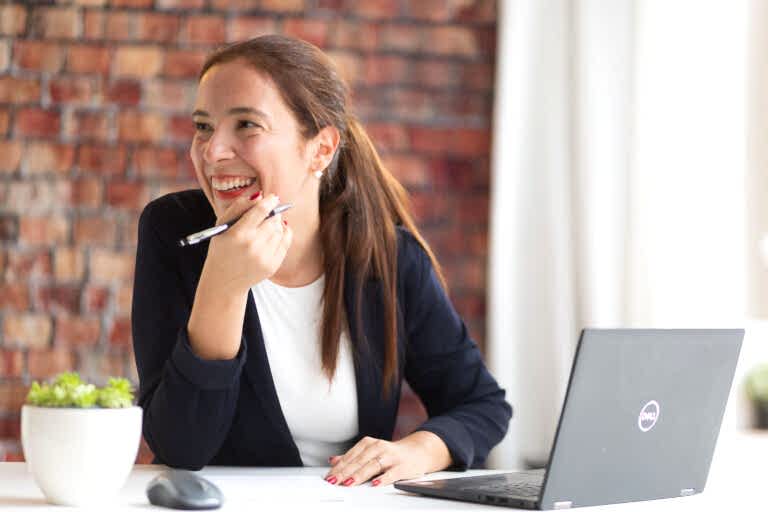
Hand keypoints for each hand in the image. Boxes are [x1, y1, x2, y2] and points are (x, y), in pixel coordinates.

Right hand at [202, 192, 292, 293]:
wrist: (224, 281)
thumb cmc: (221, 249)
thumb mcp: (222, 226)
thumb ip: (238, 207)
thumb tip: (259, 196)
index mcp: (238, 234)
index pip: (261, 210)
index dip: (269, 201)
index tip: (273, 197)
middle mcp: (253, 246)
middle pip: (273, 220)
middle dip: (272, 214)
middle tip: (269, 213)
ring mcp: (264, 257)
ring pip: (280, 231)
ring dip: (276, 224)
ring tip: (268, 225)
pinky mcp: (272, 265)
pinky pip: (285, 243)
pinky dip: (284, 235)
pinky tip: (277, 233)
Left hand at [324, 431, 451, 486]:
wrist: (417, 451)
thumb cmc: (391, 454)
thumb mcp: (370, 451)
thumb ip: (352, 457)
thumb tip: (333, 460)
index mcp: (369, 444)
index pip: (350, 456)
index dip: (339, 467)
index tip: (329, 476)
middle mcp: (379, 447)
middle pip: (359, 461)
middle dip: (345, 472)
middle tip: (334, 481)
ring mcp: (391, 457)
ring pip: (373, 465)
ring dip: (360, 474)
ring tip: (349, 482)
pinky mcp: (402, 466)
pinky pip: (392, 473)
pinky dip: (383, 479)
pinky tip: (375, 484)